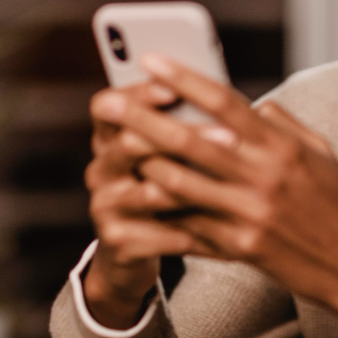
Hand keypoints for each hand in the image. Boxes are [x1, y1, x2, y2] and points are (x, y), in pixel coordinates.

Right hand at [83, 82, 216, 328]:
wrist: (132, 247)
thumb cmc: (161, 185)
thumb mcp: (166, 152)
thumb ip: (184, 124)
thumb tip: (235, 97)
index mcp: (110, 139)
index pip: (107, 106)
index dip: (137, 96)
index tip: (174, 89)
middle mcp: (102, 169)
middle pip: (129, 143)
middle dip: (182, 137)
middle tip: (230, 138)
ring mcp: (106, 206)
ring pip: (149, 192)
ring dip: (193, 188)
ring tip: (229, 184)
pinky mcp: (117, 241)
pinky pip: (159, 233)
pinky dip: (194, 230)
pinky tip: (224, 225)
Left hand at [97, 54, 337, 337]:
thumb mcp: (321, 153)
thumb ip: (283, 126)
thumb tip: (254, 105)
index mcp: (283, 146)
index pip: (226, 101)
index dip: (184, 79)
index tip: (151, 61)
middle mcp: (264, 176)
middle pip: (190, 139)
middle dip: (142, 118)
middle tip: (107, 103)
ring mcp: (249, 214)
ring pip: (179, 183)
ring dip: (143, 164)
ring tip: (118, 148)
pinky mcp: (241, 247)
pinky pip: (189, 226)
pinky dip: (161, 212)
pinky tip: (138, 200)